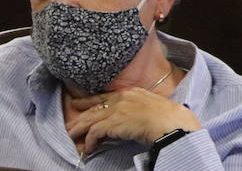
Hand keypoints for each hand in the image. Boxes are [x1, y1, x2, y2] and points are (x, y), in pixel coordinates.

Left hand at [66, 89, 200, 154]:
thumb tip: (129, 119)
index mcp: (131, 92)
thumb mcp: (151, 105)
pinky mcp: (114, 122)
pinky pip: (95, 132)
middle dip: (79, 117)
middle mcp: (122, 97)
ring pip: (90, 119)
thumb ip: (137, 108)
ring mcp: (117, 109)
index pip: (104, 96)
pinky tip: (88, 149)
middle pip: (93, 107)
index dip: (88, 101)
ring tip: (71, 138)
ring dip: (79, 130)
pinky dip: (89, 141)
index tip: (78, 104)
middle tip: (69, 125)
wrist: (172, 122)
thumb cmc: (169, 117)